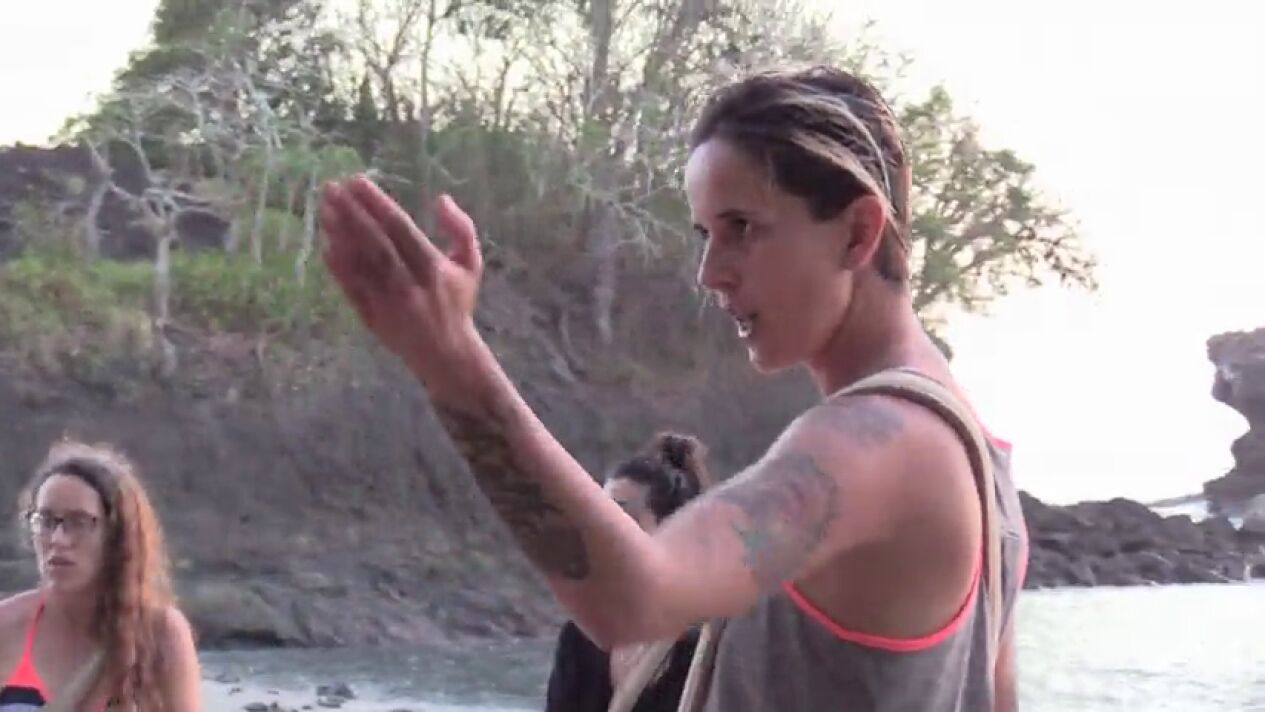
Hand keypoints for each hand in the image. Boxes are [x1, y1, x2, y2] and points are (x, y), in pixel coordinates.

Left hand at [319, 175, 484, 389]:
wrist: (445, 353)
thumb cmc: (457, 303)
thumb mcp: (471, 265)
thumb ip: (462, 230)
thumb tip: (442, 199)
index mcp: (433, 267)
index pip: (400, 228)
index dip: (377, 203)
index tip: (358, 181)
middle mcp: (408, 283)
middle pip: (374, 241)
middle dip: (352, 212)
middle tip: (332, 188)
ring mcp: (387, 301)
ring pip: (359, 262)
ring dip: (339, 233)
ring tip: (324, 208)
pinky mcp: (371, 316)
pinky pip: (351, 287)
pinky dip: (338, 267)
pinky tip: (326, 245)